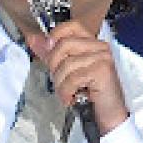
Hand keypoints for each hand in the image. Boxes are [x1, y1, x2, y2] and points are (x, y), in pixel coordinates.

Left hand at [29, 22, 128, 136]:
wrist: (109, 116)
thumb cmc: (91, 95)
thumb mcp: (67, 72)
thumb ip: (51, 55)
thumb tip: (33, 39)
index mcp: (92, 44)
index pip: (72, 26)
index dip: (55, 35)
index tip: (47, 49)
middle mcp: (100, 47)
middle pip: (64, 45)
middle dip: (54, 65)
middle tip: (59, 81)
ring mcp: (103, 58)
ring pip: (67, 64)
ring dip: (60, 83)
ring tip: (66, 93)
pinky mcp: (102, 71)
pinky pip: (73, 77)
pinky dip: (66, 91)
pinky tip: (70, 98)